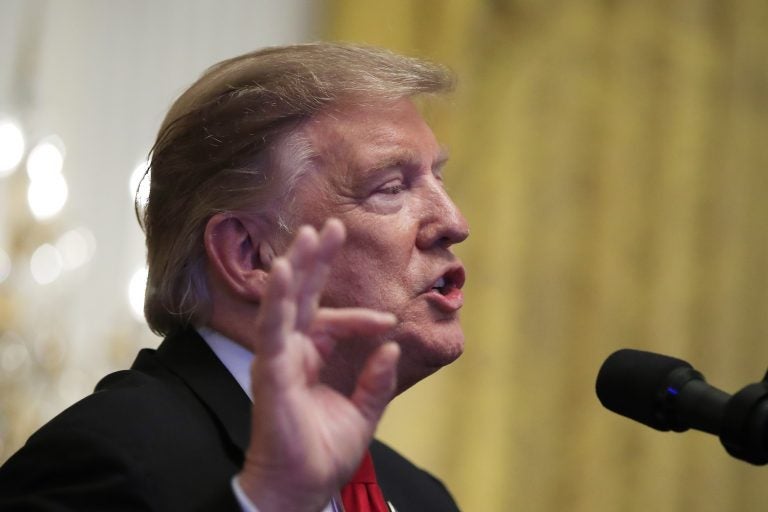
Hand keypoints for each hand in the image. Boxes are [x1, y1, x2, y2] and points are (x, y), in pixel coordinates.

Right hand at [237, 218, 399, 511]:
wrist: (304, 486)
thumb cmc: (324, 452)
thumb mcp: (363, 412)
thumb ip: (377, 380)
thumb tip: (392, 346)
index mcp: (311, 357)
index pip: (334, 321)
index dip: (361, 317)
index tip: (388, 322)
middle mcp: (292, 351)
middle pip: (304, 297)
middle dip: (317, 261)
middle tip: (330, 226)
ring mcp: (279, 357)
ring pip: (285, 303)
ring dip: (297, 267)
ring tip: (309, 234)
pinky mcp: (270, 369)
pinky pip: (273, 328)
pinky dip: (278, 299)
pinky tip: (286, 271)